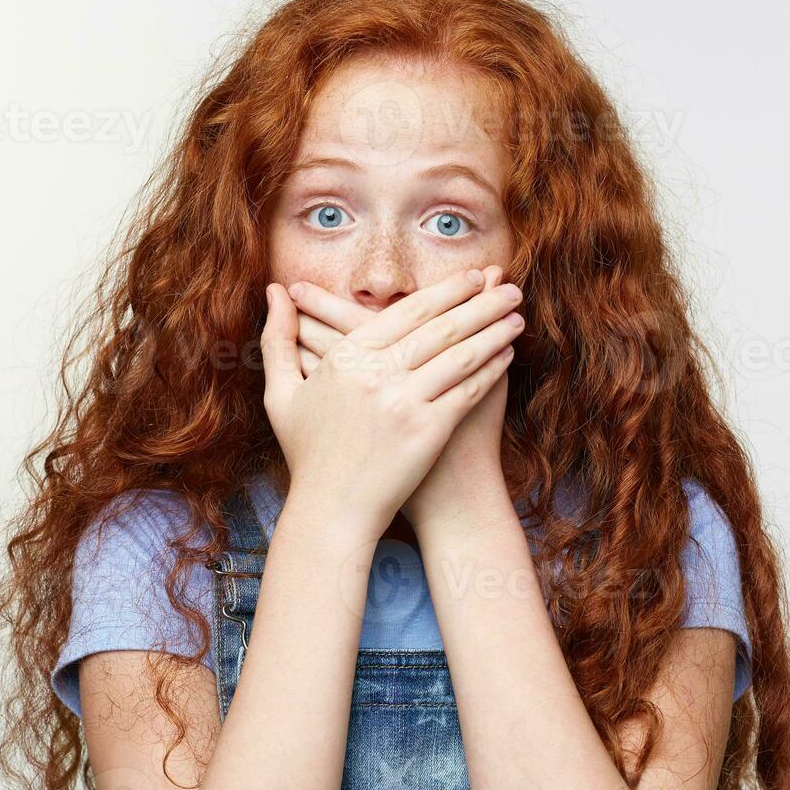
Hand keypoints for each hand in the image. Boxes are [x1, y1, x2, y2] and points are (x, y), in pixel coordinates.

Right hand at [260, 268, 524, 536]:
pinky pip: (468, 390)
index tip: (474, 277)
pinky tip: (507, 356)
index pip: (407, 311)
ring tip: (517, 316)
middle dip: (482, 302)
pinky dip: (492, 370)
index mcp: (346, 358)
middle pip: (441, 326)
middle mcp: (376, 374)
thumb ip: (277, 339)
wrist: (332, 512)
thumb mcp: (281, 393)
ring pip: (461, 354)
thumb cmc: (307, 453)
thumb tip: (272, 291)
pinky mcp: (428, 432)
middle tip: (510, 286)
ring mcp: (404, 403)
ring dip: (495, 330)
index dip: (447, 290)